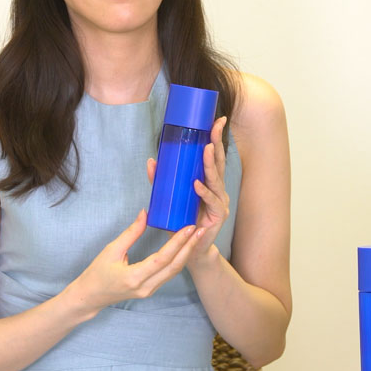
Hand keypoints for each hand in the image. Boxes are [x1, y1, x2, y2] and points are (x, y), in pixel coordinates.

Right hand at [64, 209, 197, 314]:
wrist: (90, 296)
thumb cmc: (97, 272)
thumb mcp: (111, 250)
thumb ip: (131, 233)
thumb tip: (145, 213)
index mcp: (134, 277)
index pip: (162, 258)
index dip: (177, 242)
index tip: (189, 227)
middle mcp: (145, 287)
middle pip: (174, 267)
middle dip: (189, 247)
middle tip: (200, 230)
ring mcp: (149, 291)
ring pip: (173, 272)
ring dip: (186, 254)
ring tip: (195, 237)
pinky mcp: (150, 290)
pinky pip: (168, 274)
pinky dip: (177, 260)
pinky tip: (183, 248)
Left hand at [147, 116, 229, 269]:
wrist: (190, 250)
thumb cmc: (182, 222)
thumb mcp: (170, 197)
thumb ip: (162, 180)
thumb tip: (151, 161)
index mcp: (209, 182)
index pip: (213, 156)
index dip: (215, 138)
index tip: (216, 120)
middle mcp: (217, 189)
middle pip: (218, 163)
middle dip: (217, 143)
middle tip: (215, 126)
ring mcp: (219, 202)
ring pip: (216, 179)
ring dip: (209, 164)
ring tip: (205, 149)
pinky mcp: (217, 216)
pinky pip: (211, 201)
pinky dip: (203, 192)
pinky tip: (196, 184)